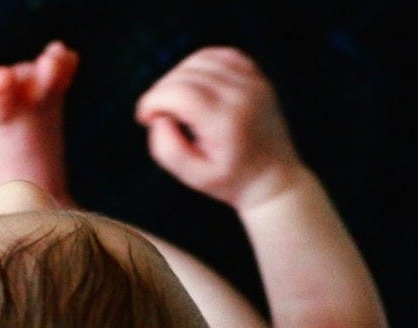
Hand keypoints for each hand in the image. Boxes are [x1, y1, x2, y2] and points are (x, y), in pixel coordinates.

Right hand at [135, 46, 300, 208]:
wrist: (273, 179)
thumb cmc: (229, 181)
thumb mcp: (193, 177)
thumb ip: (167, 149)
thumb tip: (159, 117)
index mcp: (226, 122)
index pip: (180, 93)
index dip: (153, 101)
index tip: (144, 119)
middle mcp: (242, 96)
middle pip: (186, 75)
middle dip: (161, 91)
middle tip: (156, 116)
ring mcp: (253, 82)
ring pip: (200, 59)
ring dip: (177, 76)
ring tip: (173, 103)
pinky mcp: (256, 77)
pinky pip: (219, 55)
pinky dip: (198, 65)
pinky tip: (191, 85)